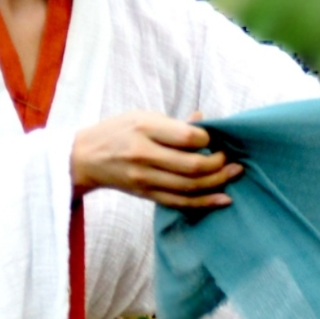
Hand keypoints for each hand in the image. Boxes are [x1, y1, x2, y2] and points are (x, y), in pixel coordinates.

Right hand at [70, 113, 241, 210]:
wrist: (86, 158)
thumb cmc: (117, 132)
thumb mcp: (142, 116)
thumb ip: (173, 123)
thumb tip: (204, 122)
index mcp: (144, 129)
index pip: (187, 137)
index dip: (208, 140)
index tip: (214, 139)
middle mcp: (144, 155)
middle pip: (192, 166)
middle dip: (219, 164)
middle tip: (231, 159)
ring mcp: (145, 178)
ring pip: (189, 187)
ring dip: (217, 182)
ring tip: (234, 174)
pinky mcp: (146, 194)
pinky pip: (180, 202)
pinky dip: (204, 202)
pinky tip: (223, 198)